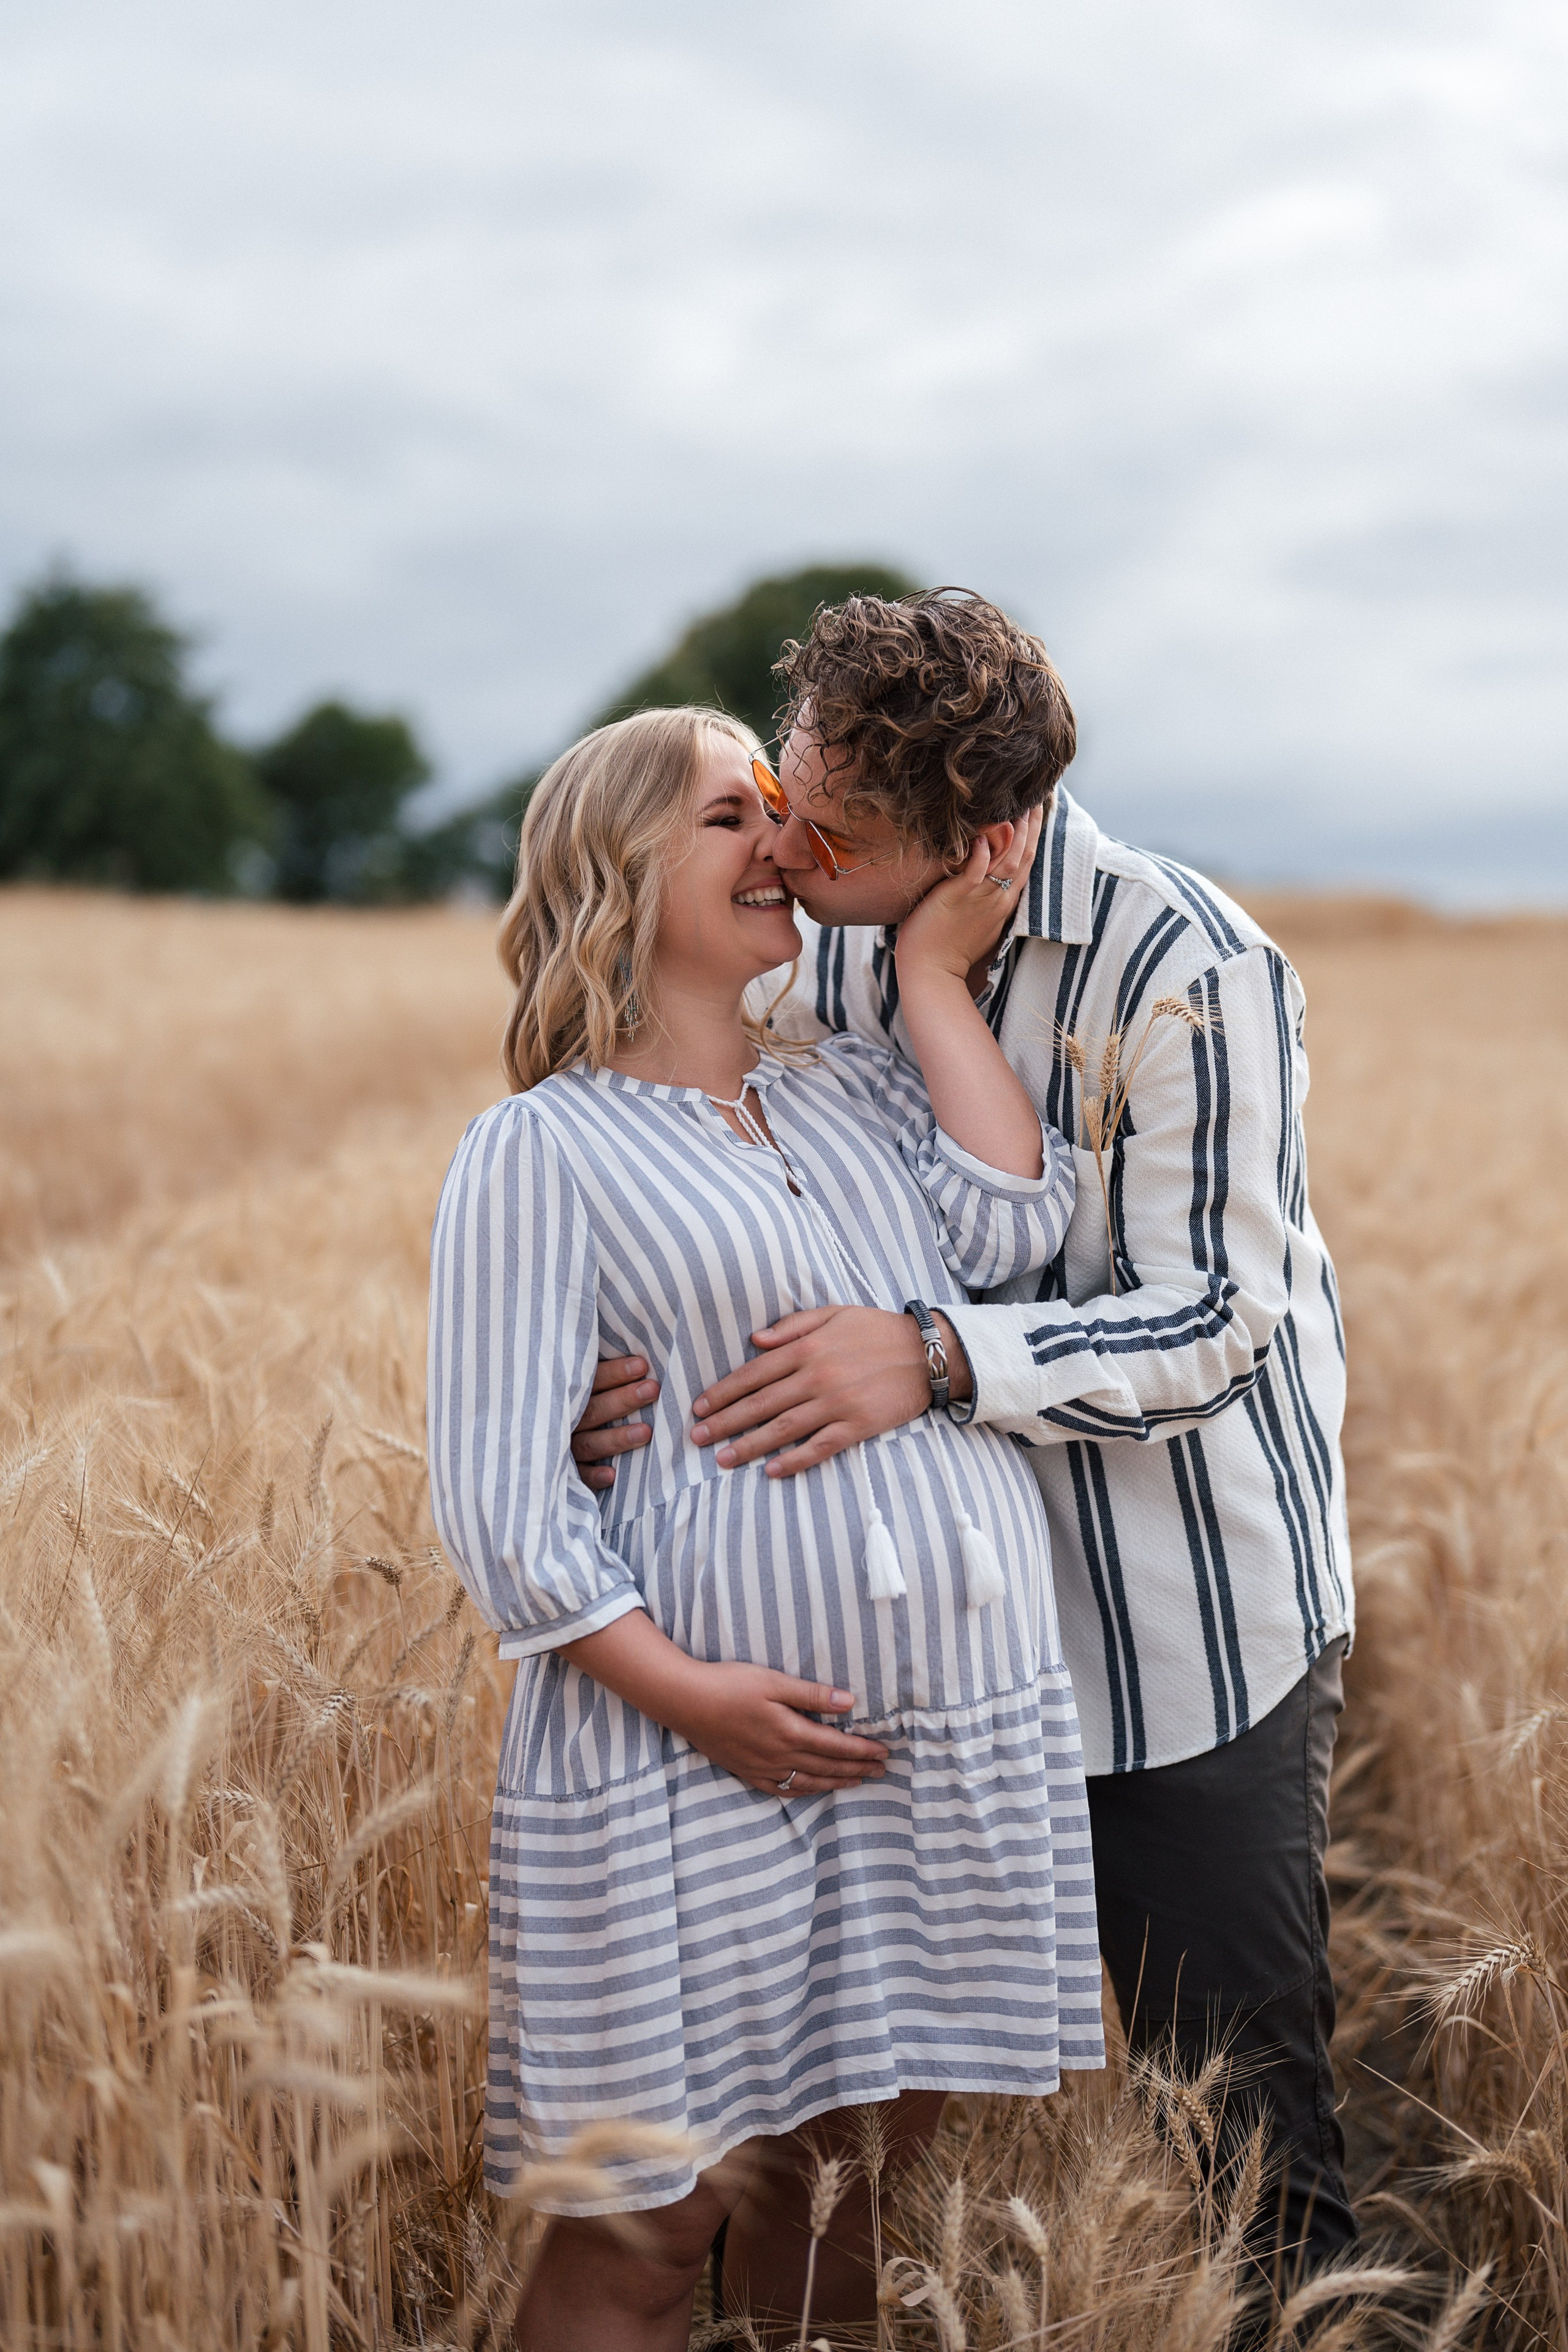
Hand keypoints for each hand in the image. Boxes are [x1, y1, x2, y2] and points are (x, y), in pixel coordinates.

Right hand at [571, 1354, 658, 1491]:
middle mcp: (563, 1421)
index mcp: (565, 1395)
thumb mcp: (579, 1386)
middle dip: (623, 1400)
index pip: (591, 1382)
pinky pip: (578, 1477)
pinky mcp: (565, 1475)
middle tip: (652, 1389)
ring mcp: (563, 1449)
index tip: (642, 1365)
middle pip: (593, 1410)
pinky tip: (611, 1475)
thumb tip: (639, 1358)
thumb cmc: (572, 1404)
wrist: (520, 1445)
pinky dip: (593, 1475)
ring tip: (646, 1432)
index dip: (615, 1373)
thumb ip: (597, 1375)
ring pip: (589, 1443)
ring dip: (617, 1438)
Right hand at [669, 1662, 889, 1794]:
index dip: (862, 1750)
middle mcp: (779, 1755)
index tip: (883, 1752)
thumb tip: (849, 1702)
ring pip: (807, 1782)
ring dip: (835, 1783)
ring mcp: (761, 1768)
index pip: (836, 1746)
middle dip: (857, 1768)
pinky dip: (801, 1791)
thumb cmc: (729, 1684)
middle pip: (826, 1767)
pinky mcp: (745, 1771)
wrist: (685, 1702)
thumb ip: (812, 1694)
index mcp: (789, 1731)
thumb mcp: (773, 1681)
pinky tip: (811, 1790)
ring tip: (856, 1782)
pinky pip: (780, 1789)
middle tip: (881, 1769)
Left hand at [690, 1304, 969, 1476]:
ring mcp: (837, 1403)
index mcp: (808, 1348)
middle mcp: (817, 1376)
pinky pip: (820, 1447)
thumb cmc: (877, 1330)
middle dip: (725, 1422)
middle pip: (761, 1404)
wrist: (927, 1354)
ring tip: (723, 1460)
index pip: (754, 1373)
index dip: (724, 1391)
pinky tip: (772, 1471)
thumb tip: (754, 1340)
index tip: (700, 1407)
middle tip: (697, 1438)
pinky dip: (795, 1460)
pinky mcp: (858, 1426)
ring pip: (783, 1429)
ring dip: (750, 1446)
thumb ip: (792, 1326)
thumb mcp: (834, 1313)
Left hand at [893, 804, 1042, 987]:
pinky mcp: (959, 897)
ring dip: (1015, 832)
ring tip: (1018, 805)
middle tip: (1036, 796)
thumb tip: (982, 872)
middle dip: (1032, 825)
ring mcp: (981, 897)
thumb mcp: (975, 918)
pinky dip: (980, 853)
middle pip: (1024, 855)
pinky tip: (980, 834)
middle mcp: (999, 897)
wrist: (933, 973)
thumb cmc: (947, 948)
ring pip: (1007, 859)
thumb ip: (983, 894)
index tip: (1037, 811)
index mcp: (1004, 902)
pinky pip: (975, 871)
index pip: (1026, 862)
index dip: (1034, 836)